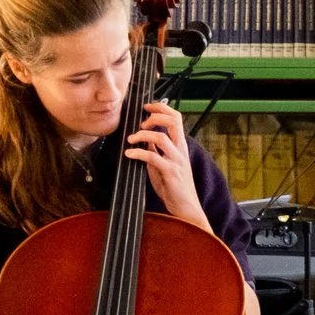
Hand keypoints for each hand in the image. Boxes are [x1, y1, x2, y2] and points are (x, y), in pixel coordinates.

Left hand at [127, 102, 208, 229]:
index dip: (161, 108)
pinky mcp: (170, 172)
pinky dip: (138, 152)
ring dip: (143, 134)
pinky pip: (153, 157)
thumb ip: (155, 150)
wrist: (185, 207)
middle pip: (173, 121)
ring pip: (162, 137)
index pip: (175, 118)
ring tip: (131, 139)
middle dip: (155, 115)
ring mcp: (176, 160)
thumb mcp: (162, 163)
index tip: (146, 108)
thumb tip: (143, 137)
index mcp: (179, 145)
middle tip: (141, 121)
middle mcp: (180, 150)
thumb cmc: (173, 187)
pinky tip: (129, 153)